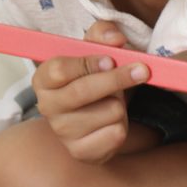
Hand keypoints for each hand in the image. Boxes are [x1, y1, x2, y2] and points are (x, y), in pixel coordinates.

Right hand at [32, 19, 149, 163]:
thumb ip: (103, 34)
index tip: (112, 59)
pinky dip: (122, 125)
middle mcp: (47, 106)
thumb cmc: (93, 76)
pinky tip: (111, 121)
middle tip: (142, 70)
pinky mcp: (80, 152)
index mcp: (44, 78)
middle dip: (117, 79)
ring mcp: (62, 132)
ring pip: (108, 111)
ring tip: (111, 101)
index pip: (59, 69)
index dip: (88, 63)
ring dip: (120, 103)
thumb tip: (115, 37)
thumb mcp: (96, 49)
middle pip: (83, 92)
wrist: (95, 115)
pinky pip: (115, 135)